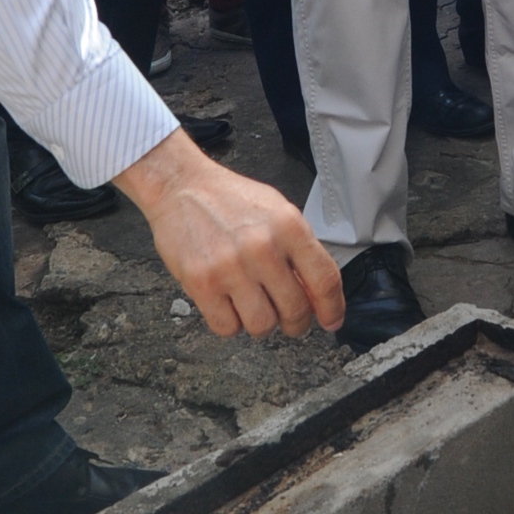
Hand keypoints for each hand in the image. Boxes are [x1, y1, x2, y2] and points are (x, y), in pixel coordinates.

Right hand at [116, 132, 345, 339]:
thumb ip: (299, 249)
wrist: (181, 186)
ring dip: (261, 323)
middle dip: (295, 322)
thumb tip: (316, 293)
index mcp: (289, 226)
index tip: (330, 321)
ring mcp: (231, 266)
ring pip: (262, 326)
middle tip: (287, 318)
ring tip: (252, 305)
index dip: (332, 308)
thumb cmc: (230, 199)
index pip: (324, 280)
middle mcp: (262, 247)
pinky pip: (227, 327)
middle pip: (295, 310)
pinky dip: (230, 323)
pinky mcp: (201, 282)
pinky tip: (228, 304)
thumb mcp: (277, 211)